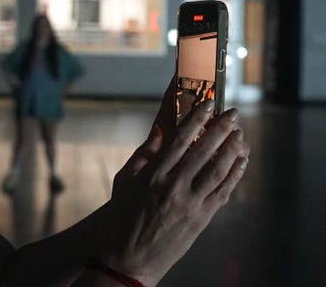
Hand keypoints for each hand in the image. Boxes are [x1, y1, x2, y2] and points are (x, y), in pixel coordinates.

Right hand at [104, 85, 249, 285]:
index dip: (195, 119)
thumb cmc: (122, 217)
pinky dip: (235, 174)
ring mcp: (189, 205)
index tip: (207, 104)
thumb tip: (160, 130)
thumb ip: (144, 154)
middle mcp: (173, 188)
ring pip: (218, 170)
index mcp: (152, 176)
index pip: (179, 140)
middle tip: (233, 113)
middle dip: (221, 129)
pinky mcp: (201, 219)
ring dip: (232, 149)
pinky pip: (223, 192)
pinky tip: (241, 160)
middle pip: (203, 151)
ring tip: (241, 133)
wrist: (127, 258)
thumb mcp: (124, 181)